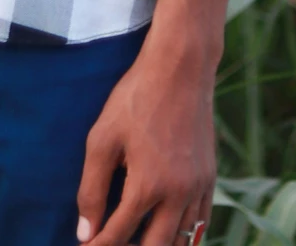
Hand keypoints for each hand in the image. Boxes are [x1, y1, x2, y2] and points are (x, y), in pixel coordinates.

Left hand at [76, 0, 225, 245]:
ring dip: (159, 245)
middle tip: (113, 245)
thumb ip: (92, 190)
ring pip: (181, 240)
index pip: (118, 235)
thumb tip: (85, 233)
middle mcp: (177, 195)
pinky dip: (186, 236)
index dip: (99, 245)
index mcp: (147, 186)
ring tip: (139, 241)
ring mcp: (198, 187)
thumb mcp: (103, 138)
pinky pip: (201, 222)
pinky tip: (171, 235)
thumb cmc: (136, 99)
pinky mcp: (210, 177)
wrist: (181, 68)